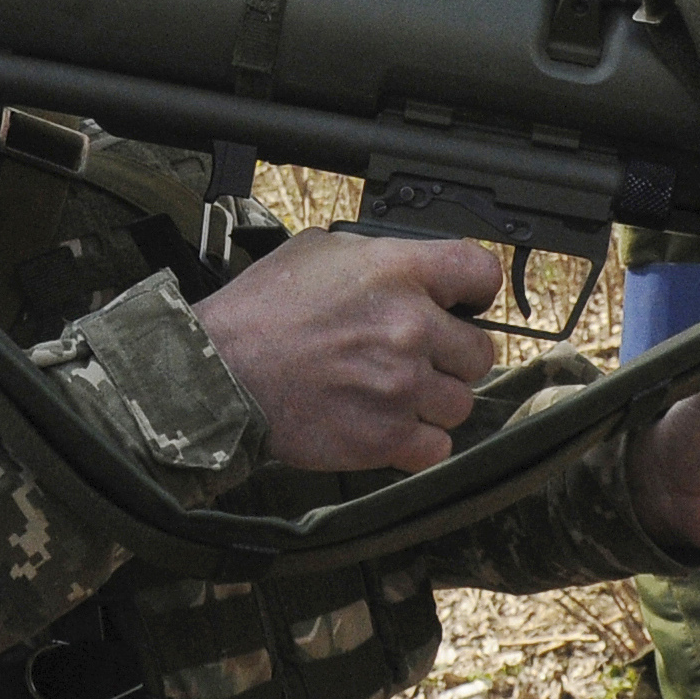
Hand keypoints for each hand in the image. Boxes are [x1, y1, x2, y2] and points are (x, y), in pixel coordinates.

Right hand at [193, 229, 502, 474]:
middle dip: (450, 355)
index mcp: (395, 271)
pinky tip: (387, 425)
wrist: (218, 373)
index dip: (476, 290)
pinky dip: (417, 442)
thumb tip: (409, 266)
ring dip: (432, 401)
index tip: (465, 303)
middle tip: (413, 357)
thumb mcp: (316, 252)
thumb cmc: (258, 312)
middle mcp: (408, 327)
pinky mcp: (386, 437)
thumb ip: (375, 257)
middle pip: (479, 350)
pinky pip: (437, 446)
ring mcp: (401, 386)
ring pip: (460, 402)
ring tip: (391, 393)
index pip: (480, 273)